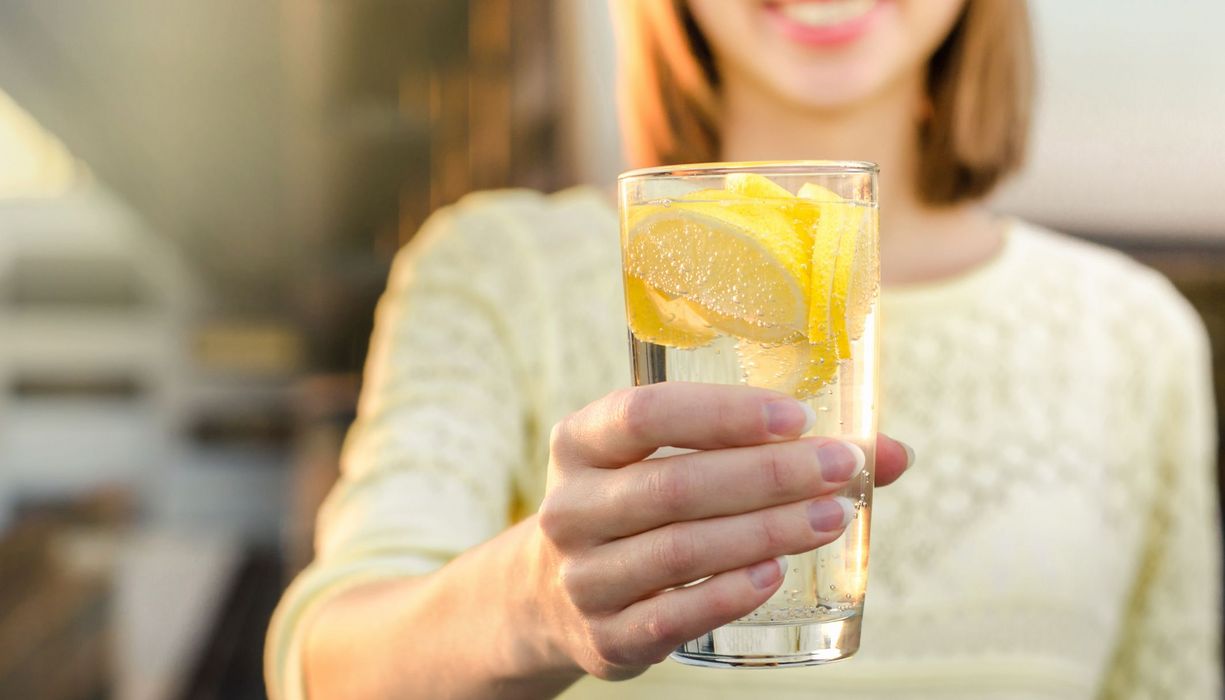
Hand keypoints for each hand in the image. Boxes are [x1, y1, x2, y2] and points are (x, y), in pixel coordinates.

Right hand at [528, 382, 911, 680]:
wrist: (556, 598)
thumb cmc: (639, 508)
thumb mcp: (669, 461)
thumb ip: (763, 448)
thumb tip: (890, 453)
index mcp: (580, 443)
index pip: (644, 414)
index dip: (722, 413)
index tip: (796, 416)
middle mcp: (570, 508)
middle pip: (672, 485)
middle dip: (767, 475)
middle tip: (838, 469)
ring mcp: (582, 577)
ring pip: (679, 551)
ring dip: (763, 532)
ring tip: (830, 518)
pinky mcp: (605, 638)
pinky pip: (671, 617)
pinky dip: (728, 594)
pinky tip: (776, 575)